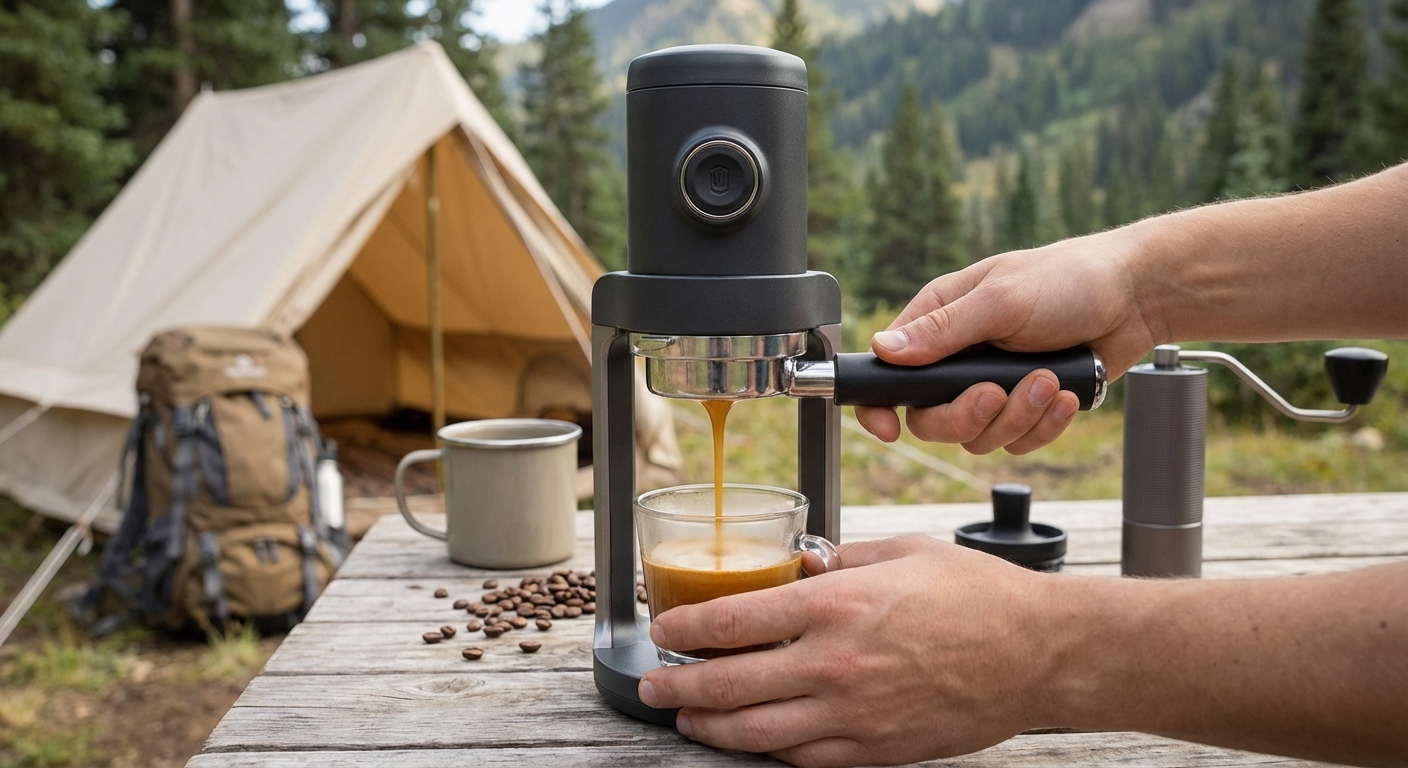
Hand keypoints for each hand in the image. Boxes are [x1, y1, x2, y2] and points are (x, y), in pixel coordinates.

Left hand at [637, 535, 1062, 766]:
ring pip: (756, 734)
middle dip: (676, 689)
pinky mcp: (876, 749)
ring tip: (687, 720)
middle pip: (728, 685)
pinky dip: (768, 751)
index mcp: (836, 604)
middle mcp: (835, 664)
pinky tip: (752, 740)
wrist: (1040, 654)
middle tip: (651, 688)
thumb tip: (803, 564)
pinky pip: (803, 759)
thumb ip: (842, 559)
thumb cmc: (978, 596)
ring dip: (710, 728)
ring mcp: (854, 715)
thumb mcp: (903, 551)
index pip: (731, 621)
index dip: (683, 629)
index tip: (662, 631)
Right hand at [856, 231, 1159, 453]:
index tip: (888, 428)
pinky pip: (1018, 441)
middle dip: (967, 415)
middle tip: (997, 394)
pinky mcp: (1027, 407)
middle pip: (931, 419)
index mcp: (940, 321)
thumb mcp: (1002, 300)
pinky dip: (1043, 425)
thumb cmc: (1069, 279)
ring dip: (1017, 416)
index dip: (880, 406)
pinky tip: (1065, 395)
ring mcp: (993, 386)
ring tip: (1049, 381)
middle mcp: (959, 358)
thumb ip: (943, 330)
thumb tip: (883, 350)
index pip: (888, 372)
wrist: (1137, 298)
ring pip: (977, 436)